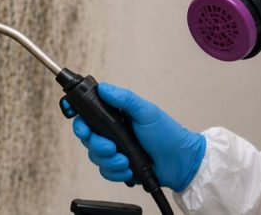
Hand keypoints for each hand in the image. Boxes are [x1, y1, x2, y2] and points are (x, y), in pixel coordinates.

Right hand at [72, 83, 205, 191]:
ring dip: (109, 161)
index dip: (79, 120)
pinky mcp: (120, 167)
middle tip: (111, 147)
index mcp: (115, 116)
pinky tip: (128, 170)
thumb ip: (124, 98)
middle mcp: (112, 133)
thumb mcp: (146, 111)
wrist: (181, 162)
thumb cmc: (167, 133)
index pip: (87, 116)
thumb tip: (103, 87)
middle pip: (88, 138)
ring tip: (125, 161)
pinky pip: (106, 172)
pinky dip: (116, 172)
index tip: (80, 125)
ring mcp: (115, 151)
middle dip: (96, 144)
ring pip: (95, 157)